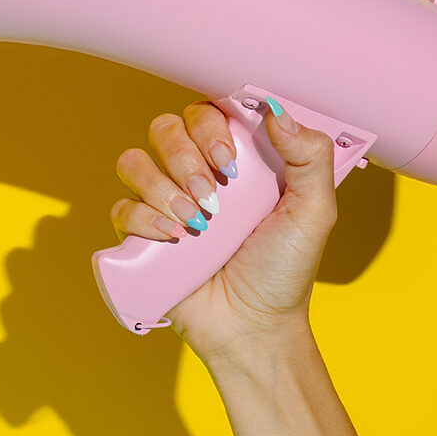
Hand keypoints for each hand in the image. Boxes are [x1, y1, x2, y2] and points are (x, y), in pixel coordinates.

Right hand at [109, 97, 336, 364]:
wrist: (254, 327)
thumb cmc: (286, 269)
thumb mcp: (315, 210)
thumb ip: (309, 155)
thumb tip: (274, 108)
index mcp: (233, 157)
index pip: (206, 111)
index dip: (209, 126)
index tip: (228, 158)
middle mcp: (194, 172)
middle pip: (164, 129)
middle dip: (184, 158)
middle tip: (213, 196)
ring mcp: (164, 202)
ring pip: (134, 161)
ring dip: (161, 187)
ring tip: (196, 221)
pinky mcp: (141, 235)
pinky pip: (121, 207)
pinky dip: (144, 218)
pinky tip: (175, 238)